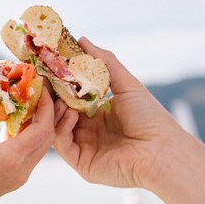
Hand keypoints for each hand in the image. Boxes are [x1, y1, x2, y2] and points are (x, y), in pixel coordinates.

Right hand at [0, 83, 54, 203]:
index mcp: (13, 159)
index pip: (44, 129)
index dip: (46, 106)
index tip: (40, 87)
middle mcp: (22, 170)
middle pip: (46, 138)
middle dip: (45, 114)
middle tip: (37, 93)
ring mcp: (18, 177)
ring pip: (38, 148)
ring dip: (36, 126)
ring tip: (26, 104)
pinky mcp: (11, 180)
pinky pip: (27, 155)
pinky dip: (25, 138)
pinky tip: (12, 123)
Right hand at [51, 38, 190, 189]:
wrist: (161, 150)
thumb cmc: (150, 118)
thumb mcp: (126, 84)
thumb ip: (104, 62)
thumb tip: (82, 40)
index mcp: (99, 115)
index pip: (71, 98)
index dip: (60, 84)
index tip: (49, 66)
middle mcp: (89, 132)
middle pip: (60, 112)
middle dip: (51, 96)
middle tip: (43, 78)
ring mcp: (84, 148)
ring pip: (56, 127)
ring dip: (55, 110)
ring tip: (57, 95)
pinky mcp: (82, 163)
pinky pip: (62, 144)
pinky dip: (61, 127)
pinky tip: (70, 114)